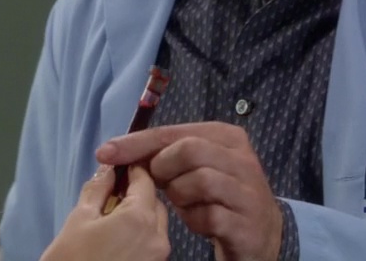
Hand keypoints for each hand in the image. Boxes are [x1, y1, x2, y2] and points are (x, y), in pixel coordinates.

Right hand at [40, 164, 169, 260]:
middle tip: (110, 195)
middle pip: (154, 202)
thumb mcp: (79, 218)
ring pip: (155, 224)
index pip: (145, 180)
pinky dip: (139, 235)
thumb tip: (108, 171)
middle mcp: (157, 239)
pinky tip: (115, 239)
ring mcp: (157, 258)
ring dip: (138, 216)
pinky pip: (151, 244)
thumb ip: (98, 189)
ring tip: (109, 219)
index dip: (131, 169)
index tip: (118, 168)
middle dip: (136, 194)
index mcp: (140, 219)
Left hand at [96, 122, 282, 260]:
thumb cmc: (219, 195)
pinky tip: (199, 221)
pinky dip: (193, 221)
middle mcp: (242, 158)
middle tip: (161, 185)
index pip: (173, 131)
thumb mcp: (195, 167)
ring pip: (198, 181)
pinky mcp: (247, 222)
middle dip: (163, 168)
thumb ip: (165, 155)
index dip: (136, 142)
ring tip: (184, 203)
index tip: (105, 153)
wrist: (261, 234)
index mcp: (227, 136)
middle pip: (187, 150)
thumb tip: (114, 152)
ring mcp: (248, 190)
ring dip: (180, 197)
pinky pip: (207, 216)